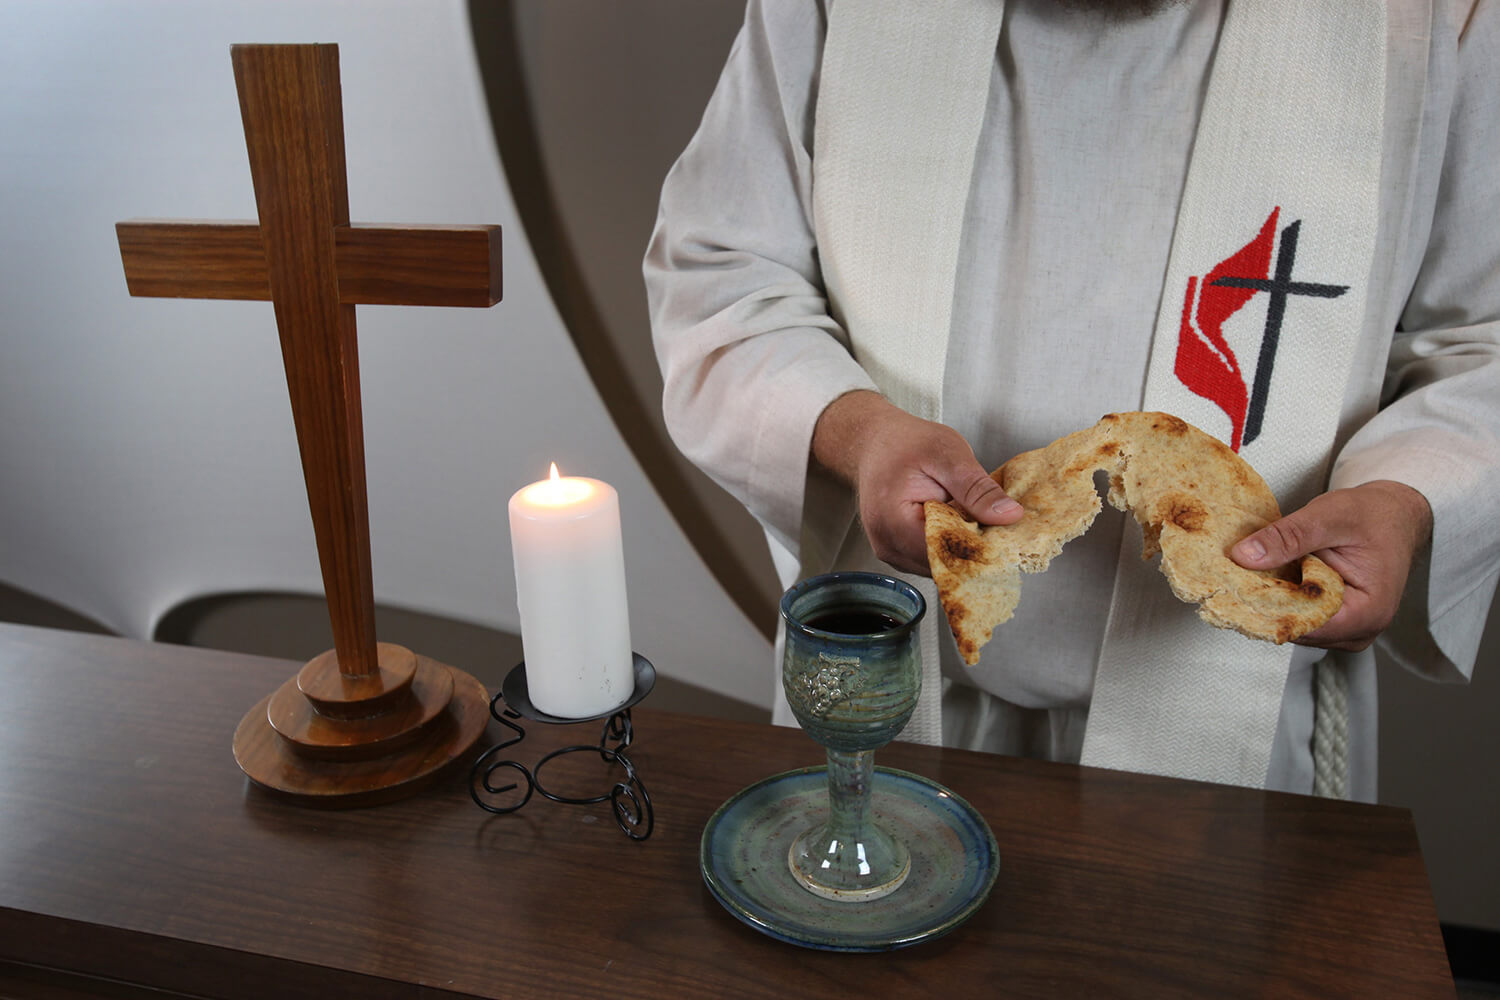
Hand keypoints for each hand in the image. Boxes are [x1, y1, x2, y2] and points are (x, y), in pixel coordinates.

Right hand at [811, 391, 1022, 574]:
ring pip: (940, 566)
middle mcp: (888, 546)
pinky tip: (961, 526)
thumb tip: (1010, 516)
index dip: (981, 549)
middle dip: (976, 551)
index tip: (1009, 537)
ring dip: (964, 550)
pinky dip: (952, 546)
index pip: (946, 554)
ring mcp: (891, 553)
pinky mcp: (898, 553)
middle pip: (944, 565)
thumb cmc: (906, 443)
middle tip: (1001, 527)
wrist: (875, 442)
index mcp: (894, 522)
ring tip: (979, 522)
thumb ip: (977, 489)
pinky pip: (932, 559)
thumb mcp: (949, 455)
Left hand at [1230, 480, 1431, 650]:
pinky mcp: (1332, 621)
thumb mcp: (1328, 516)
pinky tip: (1265, 577)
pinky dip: (1278, 597)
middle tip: (1232, 573)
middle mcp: (1359, 631)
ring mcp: (1345, 630)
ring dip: (1268, 600)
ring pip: (1292, 624)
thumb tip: (1244, 556)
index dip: (1266, 607)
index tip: (1234, 585)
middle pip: (1295, 628)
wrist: (1391, 515)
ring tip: (1249, 571)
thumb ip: (1287, 537)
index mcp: (1368, 612)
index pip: (1305, 624)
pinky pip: (1296, 615)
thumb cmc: (1372, 515)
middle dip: (1263, 602)